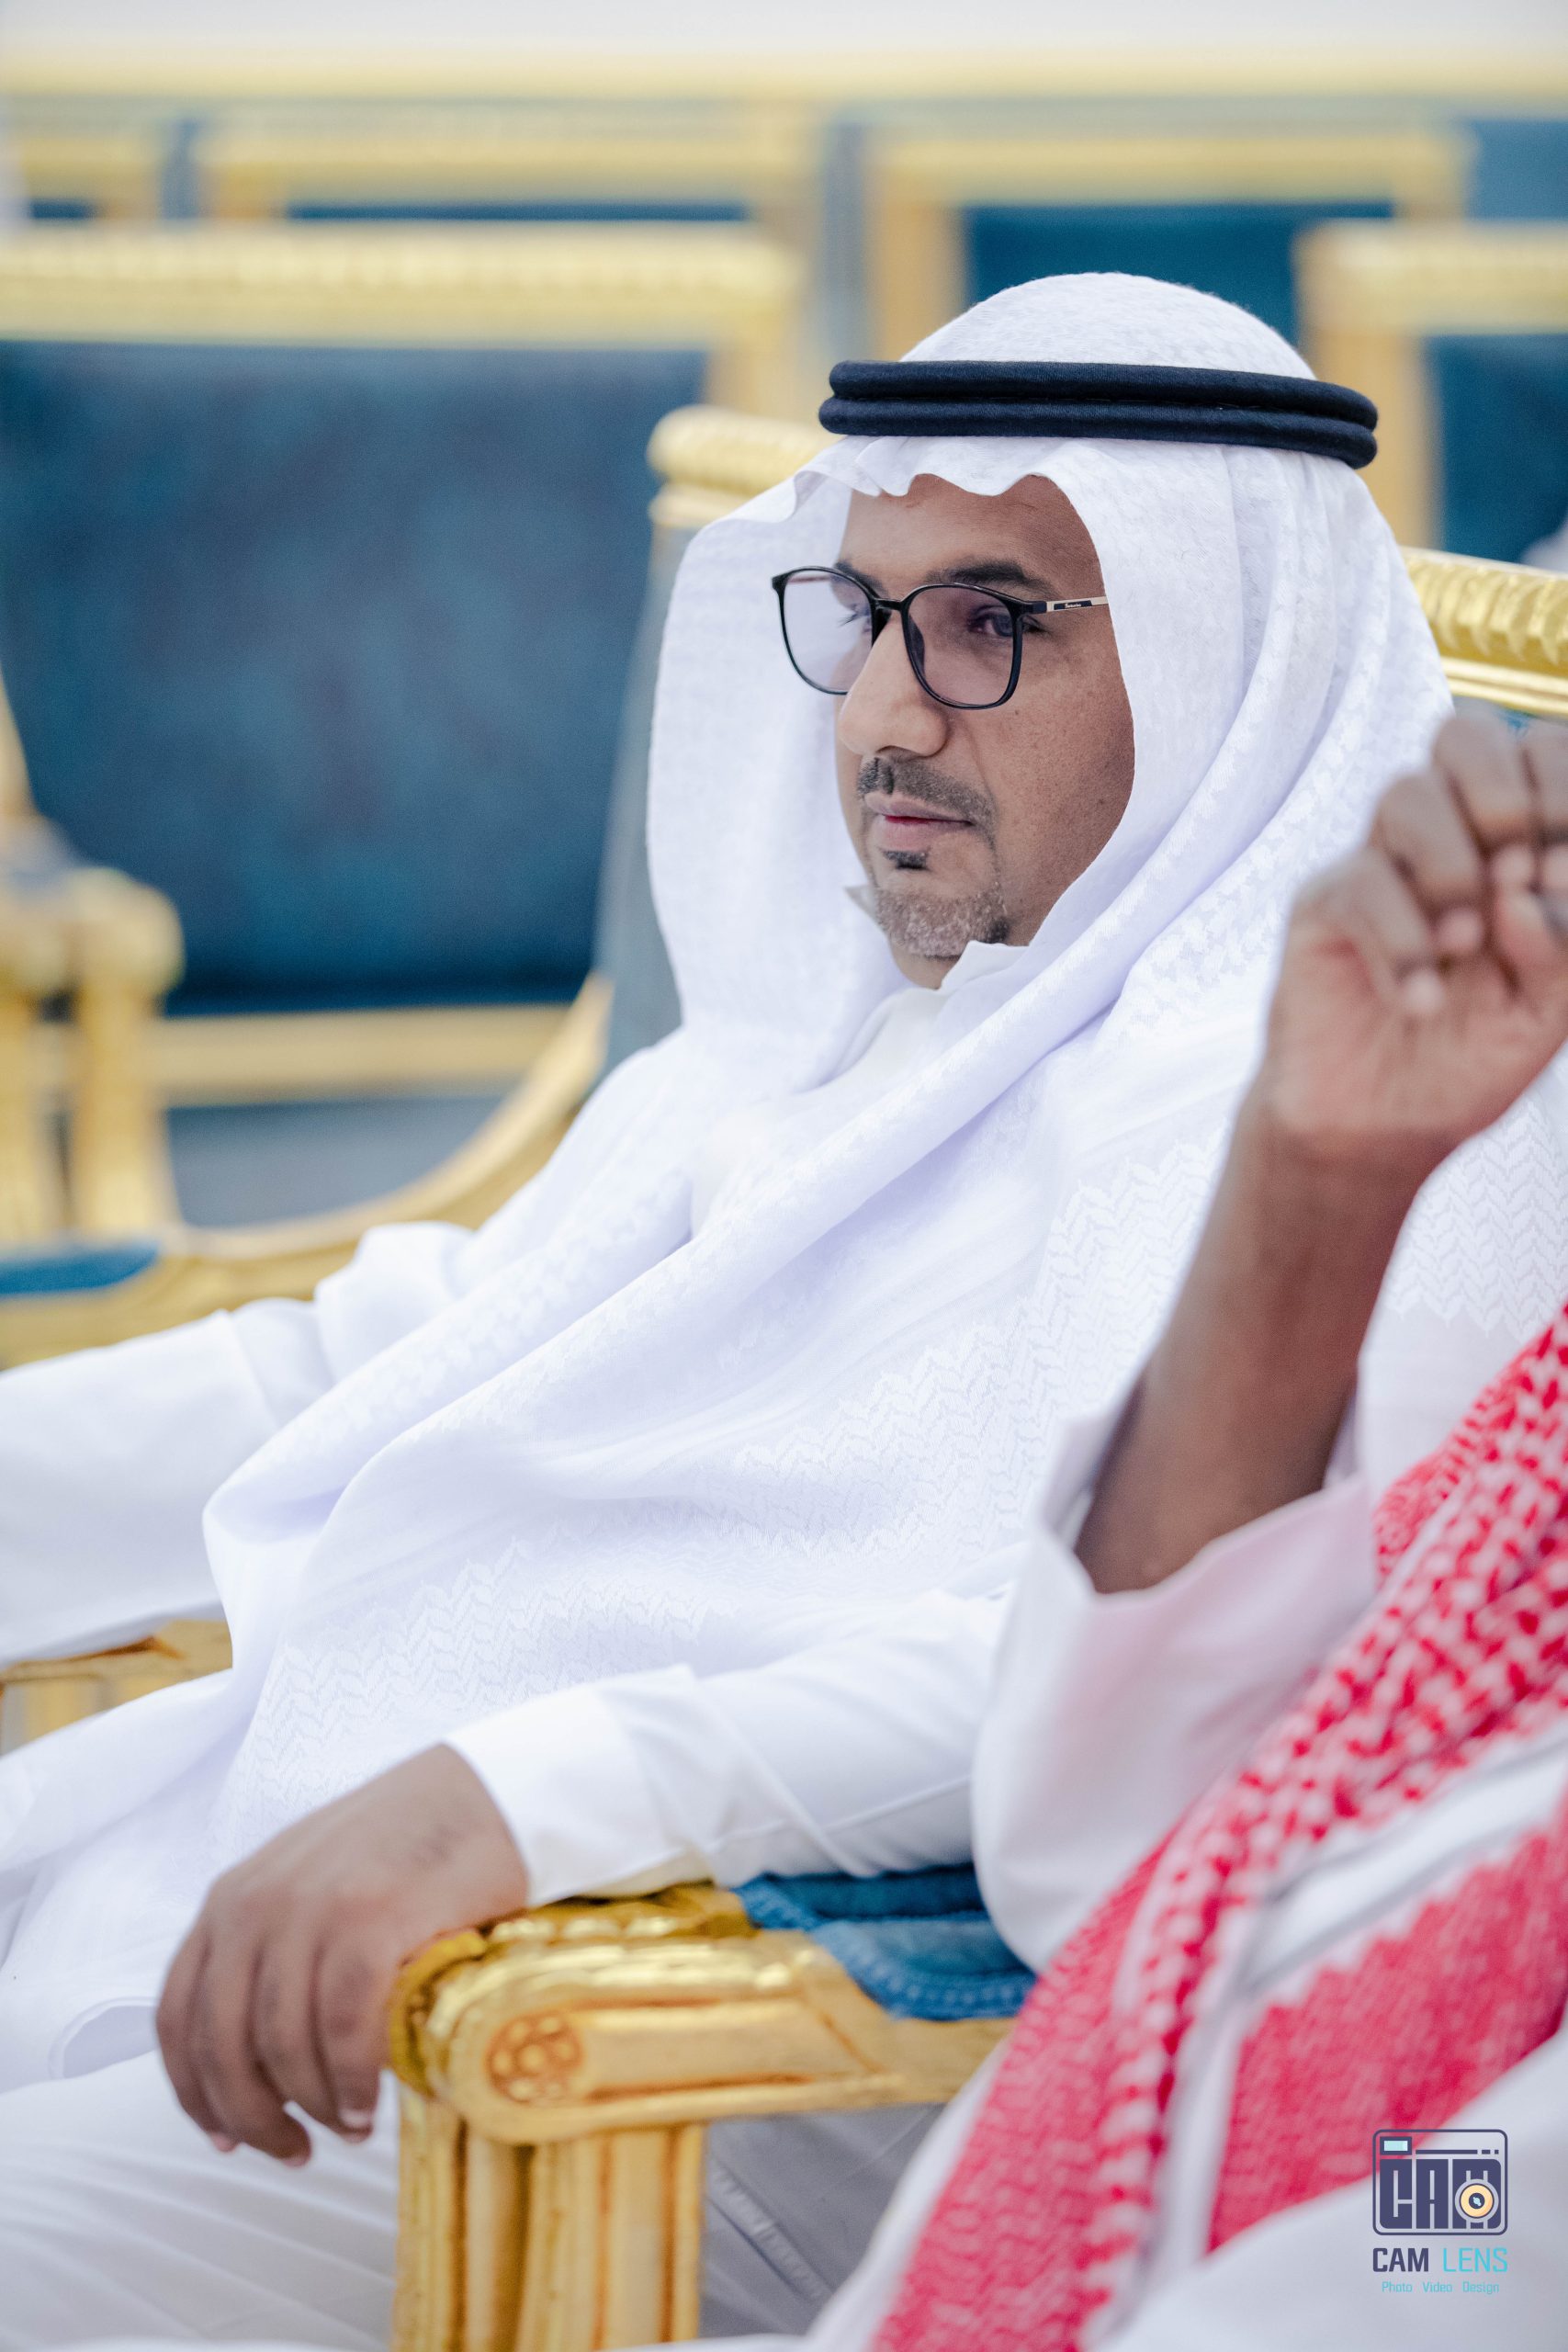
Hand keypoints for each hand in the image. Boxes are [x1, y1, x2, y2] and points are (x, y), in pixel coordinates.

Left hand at [156, 1744, 527, 2162]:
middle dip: (253, 2117)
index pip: (177, 2016)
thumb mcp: (308, 1883)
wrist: (483, 1793)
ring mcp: (312, 1910)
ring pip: (283, 2046)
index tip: (226, 2138)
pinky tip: (369, 2104)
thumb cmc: (402, 1849)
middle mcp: (256, 1904)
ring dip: (312, 2106)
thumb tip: (258, 2056)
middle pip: (223, 2046)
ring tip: (348, 2128)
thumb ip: (271, 1947)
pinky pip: (343, 2028)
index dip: (194, 2092)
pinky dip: (351, 2081)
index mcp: (231, 1898)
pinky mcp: (371, 1920)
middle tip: (294, 2151)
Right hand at [1258, 712, 1567, 1189]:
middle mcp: (1448, 837)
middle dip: (1504, 795)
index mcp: (1515, 843)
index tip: (1560, 875)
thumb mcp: (1548, 1014)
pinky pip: (1359, 884)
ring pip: (1407, 791)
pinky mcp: (1324, 907)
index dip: (1562, 789)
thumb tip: (1525, 891)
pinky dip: (1401, 943)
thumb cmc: (1470, 1056)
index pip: (1543, 751)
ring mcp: (1381, 865)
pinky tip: (1420, 998)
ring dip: (1450, 866)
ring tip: (1463, 945)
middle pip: (1465, 731)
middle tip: (1514, 876)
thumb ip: (1563, 948)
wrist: (1381, 1129)